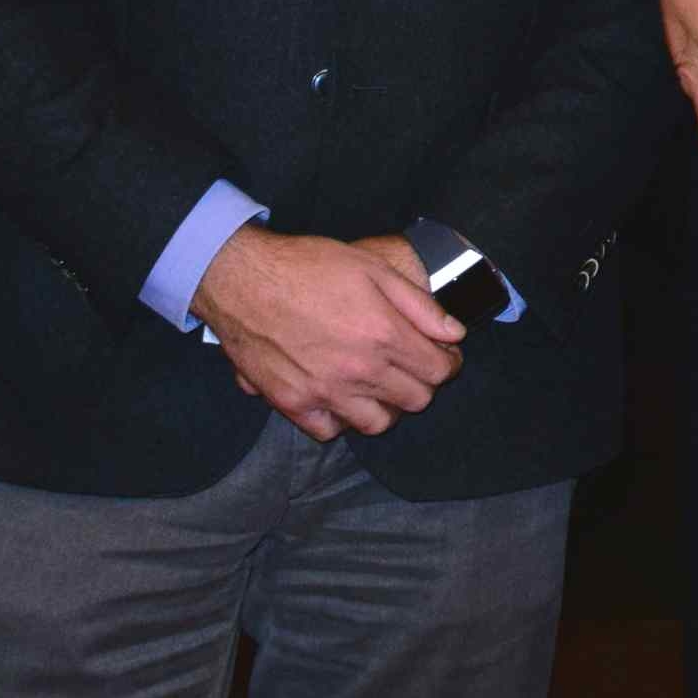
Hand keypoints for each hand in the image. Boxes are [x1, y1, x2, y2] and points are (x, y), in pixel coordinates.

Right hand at [191, 228, 462, 441]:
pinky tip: (341, 397)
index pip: (439, 371)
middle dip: (423, 383)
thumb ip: (419, 305)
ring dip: (387, 406)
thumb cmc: (308, 266)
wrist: (243, 279)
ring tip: (380, 384)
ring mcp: (324, 392)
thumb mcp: (373, 268)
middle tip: (413, 366)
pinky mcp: (292, 403)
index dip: (449, 363)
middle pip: (415, 400)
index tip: (444, 355)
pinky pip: (329, 431)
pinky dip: (341, 420)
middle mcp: (359, 370)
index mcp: (384, 334)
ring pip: (377, 424)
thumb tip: (454, 333)